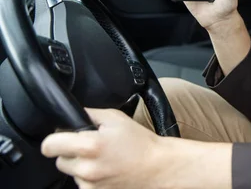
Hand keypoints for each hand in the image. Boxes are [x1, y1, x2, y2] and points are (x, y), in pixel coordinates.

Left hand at [41, 108, 166, 188]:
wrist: (157, 167)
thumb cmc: (140, 142)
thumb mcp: (116, 118)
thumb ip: (90, 114)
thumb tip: (71, 116)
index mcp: (90, 146)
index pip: (49, 146)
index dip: (54, 140)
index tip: (60, 139)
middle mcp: (86, 168)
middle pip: (60, 160)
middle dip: (71, 152)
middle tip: (91, 147)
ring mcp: (89, 185)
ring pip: (71, 173)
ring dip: (81, 166)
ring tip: (103, 159)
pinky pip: (82, 184)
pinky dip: (90, 178)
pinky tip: (106, 170)